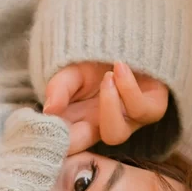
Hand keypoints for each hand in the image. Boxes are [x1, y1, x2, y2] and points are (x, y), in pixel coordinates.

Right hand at [41, 60, 168, 153]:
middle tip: (60, 112)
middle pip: (84, 147)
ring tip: (106, 77)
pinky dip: (128, 88)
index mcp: (81, 122)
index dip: (52, 144)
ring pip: (115, 134)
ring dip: (108, 105)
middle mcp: (103, 126)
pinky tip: (119, 68)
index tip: (39, 133)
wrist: (131, 43)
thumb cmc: (99, 61)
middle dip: (72, 138)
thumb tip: (49, 110)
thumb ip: (59, 89)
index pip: (64, 144)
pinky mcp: (152, 109)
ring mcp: (128, 122)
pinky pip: (141, 109)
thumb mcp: (72, 71)